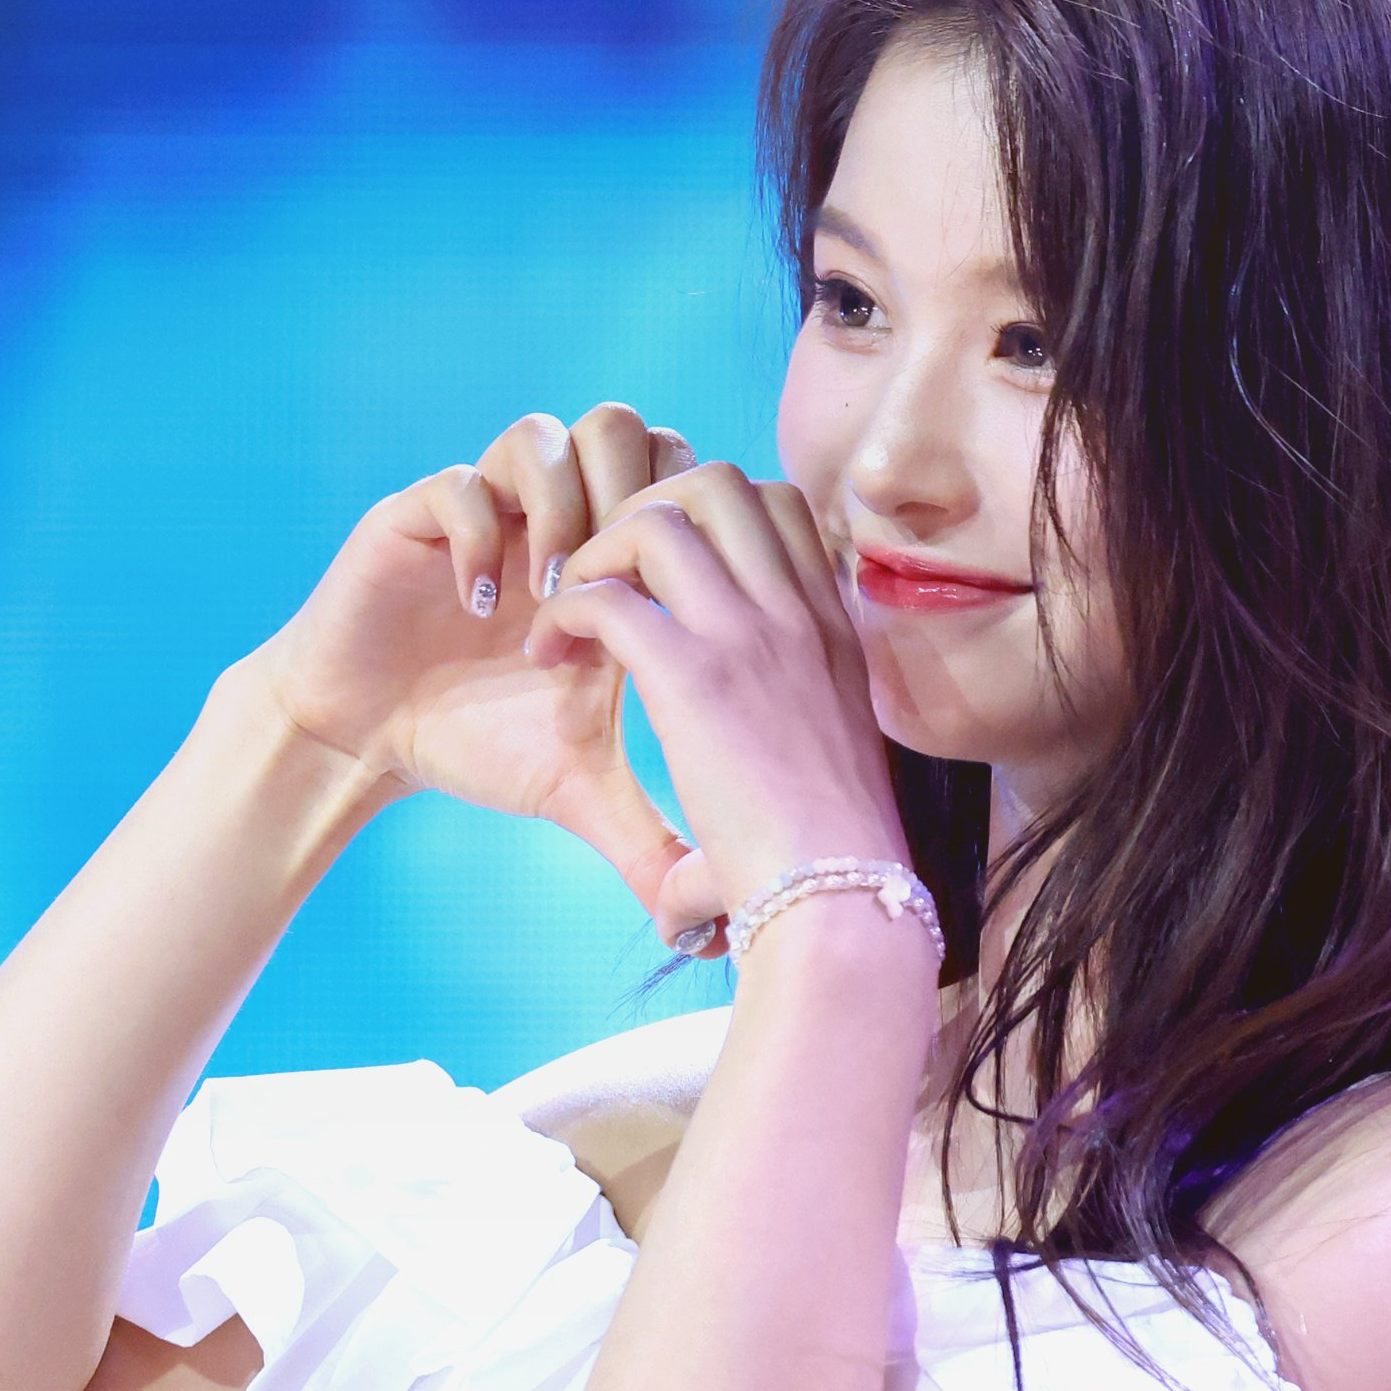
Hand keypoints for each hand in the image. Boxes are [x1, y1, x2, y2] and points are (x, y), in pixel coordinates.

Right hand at [240, 405, 704, 910]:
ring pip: (548, 435)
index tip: (672, 622)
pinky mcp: (419, 515)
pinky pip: (462, 482)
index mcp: (611, 562)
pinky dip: (483, 538)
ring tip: (553, 594)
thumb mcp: (581, 791)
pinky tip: (483, 607)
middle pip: (628, 430)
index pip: (681, 484)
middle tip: (621, 588)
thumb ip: (651, 834)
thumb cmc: (478, 747)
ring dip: (561, 511)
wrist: (368, 737)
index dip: (689, 532)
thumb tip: (712, 922)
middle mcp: (553, 520)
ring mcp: (489, 511)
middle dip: (631, 499)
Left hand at [523, 466, 906, 951]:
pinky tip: (550, 660)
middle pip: (716, 481)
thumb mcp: (817, 792)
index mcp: (832, 633)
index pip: (778, 505)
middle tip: (606, 582)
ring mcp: (749, 636)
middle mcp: (797, 616)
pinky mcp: (693, 675)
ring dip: (596, 556)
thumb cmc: (831, 873)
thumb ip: (766, 789)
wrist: (840, 904)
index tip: (665, 585)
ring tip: (569, 620)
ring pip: (657, 518)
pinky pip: (606, 596)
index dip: (708, 521)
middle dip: (645, 512)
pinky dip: (563, 615)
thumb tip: (690, 909)